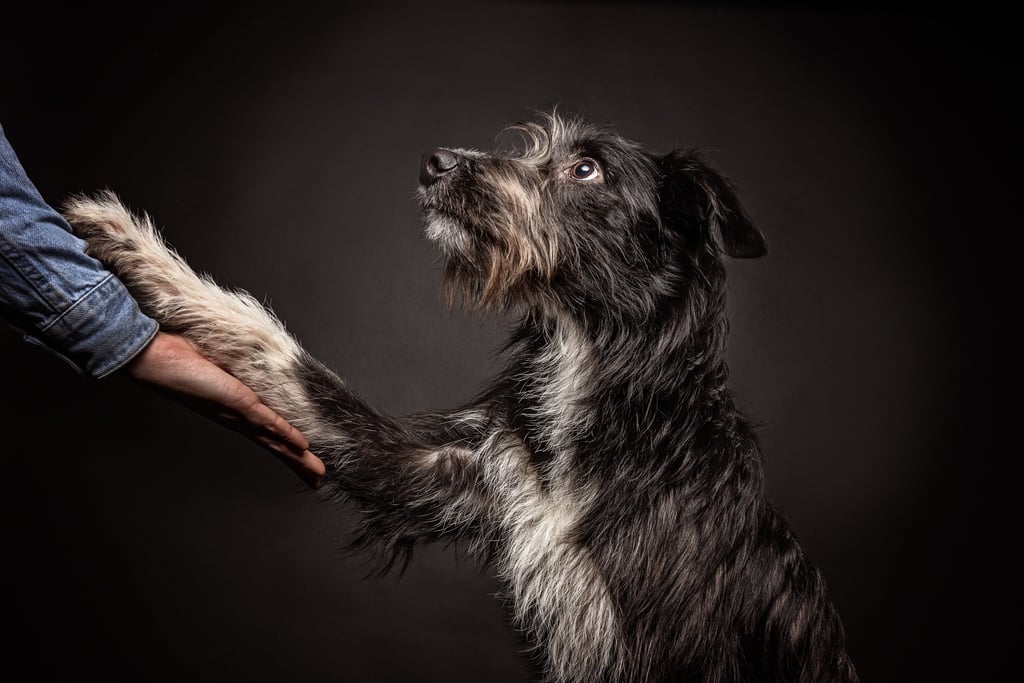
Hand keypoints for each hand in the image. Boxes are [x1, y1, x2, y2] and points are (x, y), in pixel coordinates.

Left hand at [126, 331, 325, 487]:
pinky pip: (268, 422)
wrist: (156, 359)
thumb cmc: (180, 358)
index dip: (285, 448)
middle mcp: (237, 418)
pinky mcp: (238, 403)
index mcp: (233, 412)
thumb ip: (231, 371)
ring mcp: (238, 413)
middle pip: (274, 445)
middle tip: (317, 480)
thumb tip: (241, 366)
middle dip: (297, 462)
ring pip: (275, 440)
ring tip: (316, 472)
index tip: (302, 459)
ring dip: (297, 457)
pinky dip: (286, 434)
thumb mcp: (216, 366)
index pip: (265, 434)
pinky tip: (301, 446)